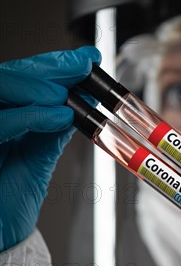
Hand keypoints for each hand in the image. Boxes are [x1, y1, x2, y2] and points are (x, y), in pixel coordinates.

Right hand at [0, 47, 100, 251]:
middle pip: (9, 75)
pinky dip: (29, 115)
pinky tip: (57, 115)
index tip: (87, 60)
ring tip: (66, 93)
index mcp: (4, 119)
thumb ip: (48, 133)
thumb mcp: (36, 163)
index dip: (54, 65)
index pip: (25, 80)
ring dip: (35, 86)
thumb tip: (75, 106)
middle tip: (81, 66)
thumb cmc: (9, 205)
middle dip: (48, 67)